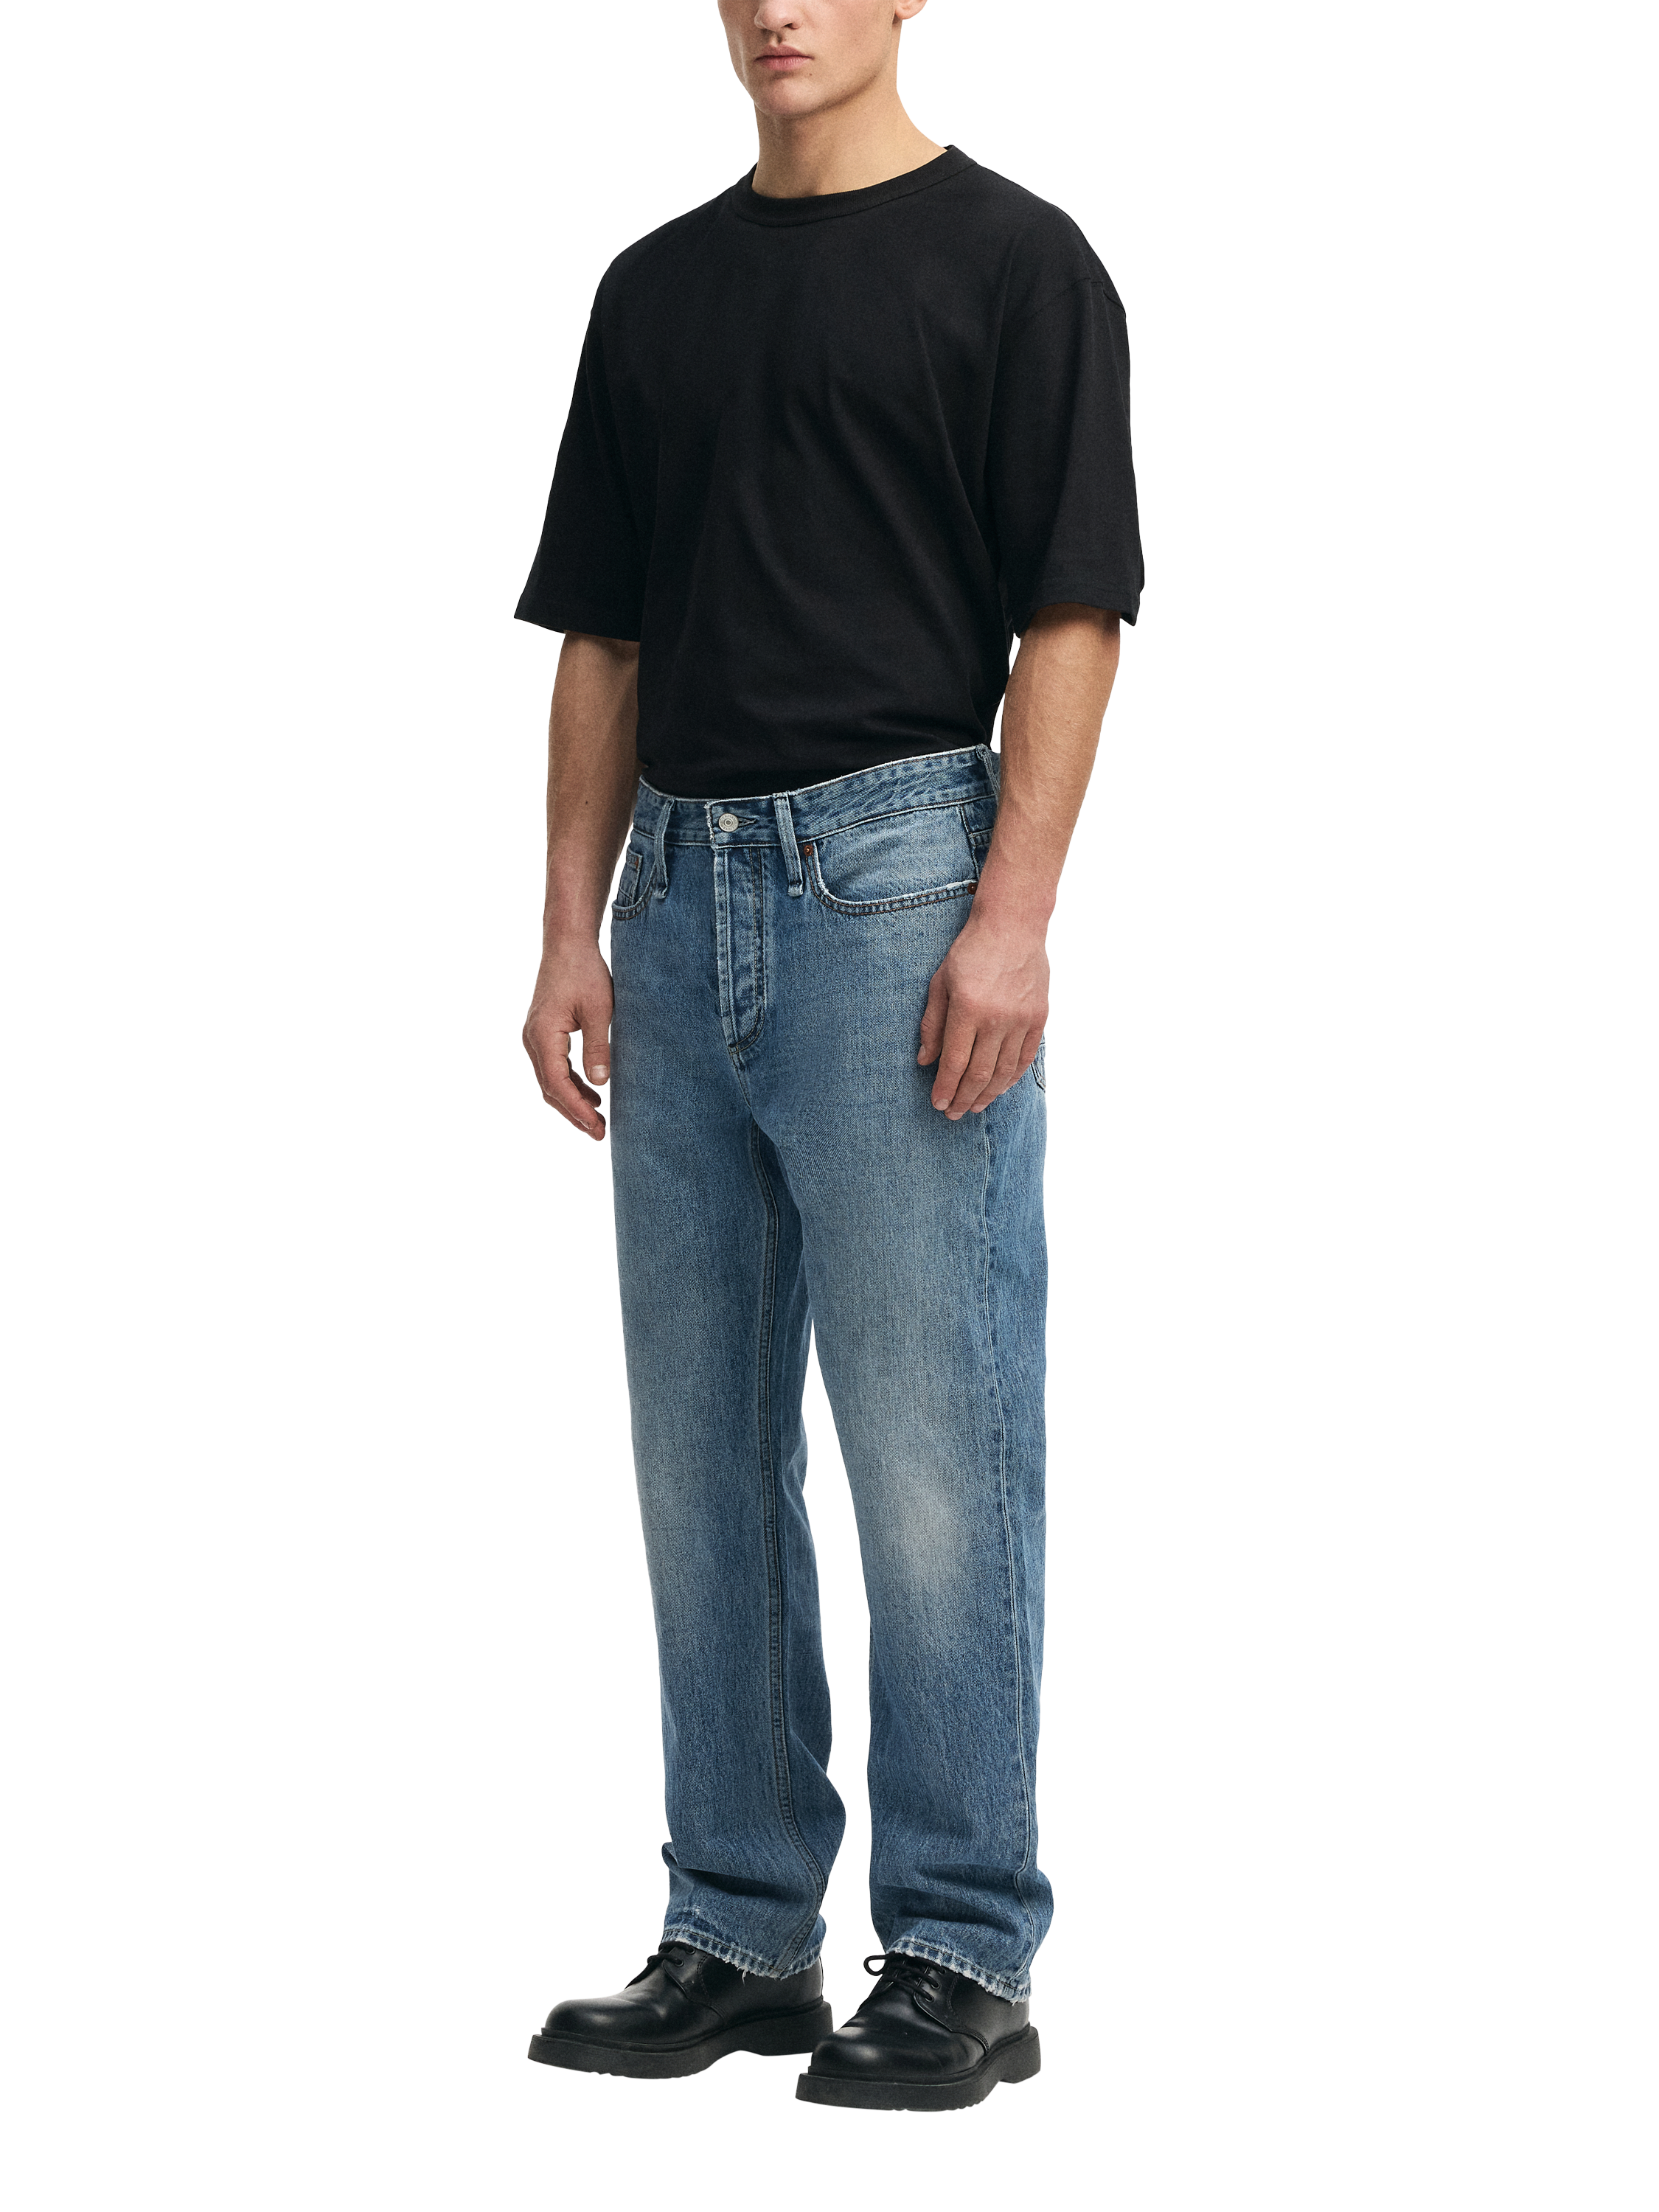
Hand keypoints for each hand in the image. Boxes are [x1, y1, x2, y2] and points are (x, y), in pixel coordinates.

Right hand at [523, 937, 613, 1139]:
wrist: (567, 944)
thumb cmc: (584, 971)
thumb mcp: (599, 1010)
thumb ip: (598, 1047)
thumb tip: (599, 1084)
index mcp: (543, 1035)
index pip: (557, 1084)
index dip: (577, 1109)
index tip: (597, 1127)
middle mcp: (532, 1039)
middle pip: (549, 1088)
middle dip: (573, 1113)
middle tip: (599, 1134)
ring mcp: (534, 1037)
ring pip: (550, 1080)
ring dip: (571, 1101)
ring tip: (597, 1120)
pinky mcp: (542, 1033)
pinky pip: (553, 1067)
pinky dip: (569, 1084)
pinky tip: (590, 1094)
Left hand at [917, 912, 1047, 1118]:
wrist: (1013, 926)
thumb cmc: (970, 952)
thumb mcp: (940, 983)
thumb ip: (932, 1024)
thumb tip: (924, 1061)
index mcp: (967, 1008)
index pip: (954, 1061)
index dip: (945, 1087)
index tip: (938, 1104)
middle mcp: (996, 1017)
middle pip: (979, 1072)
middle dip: (964, 1098)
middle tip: (953, 1113)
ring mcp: (1021, 1019)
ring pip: (1004, 1071)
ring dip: (987, 1094)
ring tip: (974, 1107)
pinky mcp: (1039, 1017)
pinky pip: (1025, 1058)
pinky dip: (1011, 1078)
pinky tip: (999, 1089)